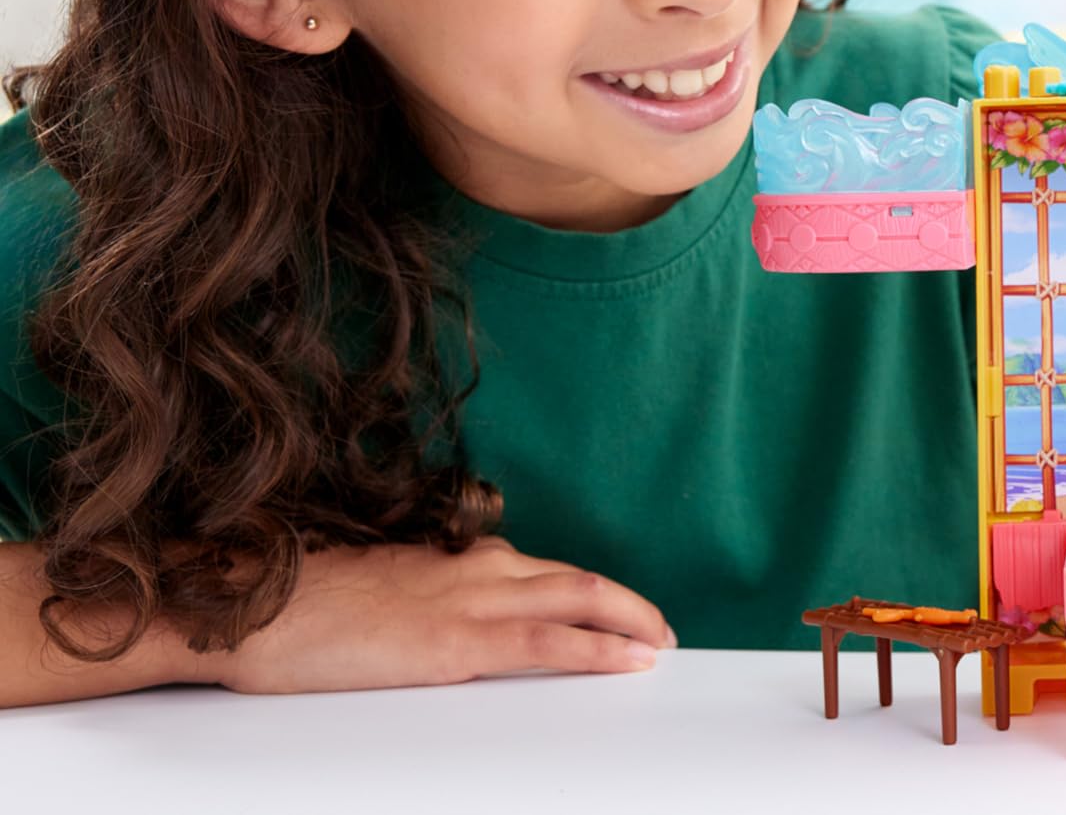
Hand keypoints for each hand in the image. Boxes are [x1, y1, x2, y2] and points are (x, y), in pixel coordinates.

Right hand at [215, 537, 674, 693]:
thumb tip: (446, 624)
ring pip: (580, 599)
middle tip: (659, 630)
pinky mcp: (456, 641)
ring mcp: (470, 601)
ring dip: (631, 621)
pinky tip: (630, 660)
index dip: (589, 594)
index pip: (545, 571)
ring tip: (661, 644)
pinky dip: (600, 649)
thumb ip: (427, 603)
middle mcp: (476, 568)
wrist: (250, 605)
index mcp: (457, 559)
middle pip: (579, 579)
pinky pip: (548, 641)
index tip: (617, 611)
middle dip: (629, 605)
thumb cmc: (301, 607)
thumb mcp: (381, 596)